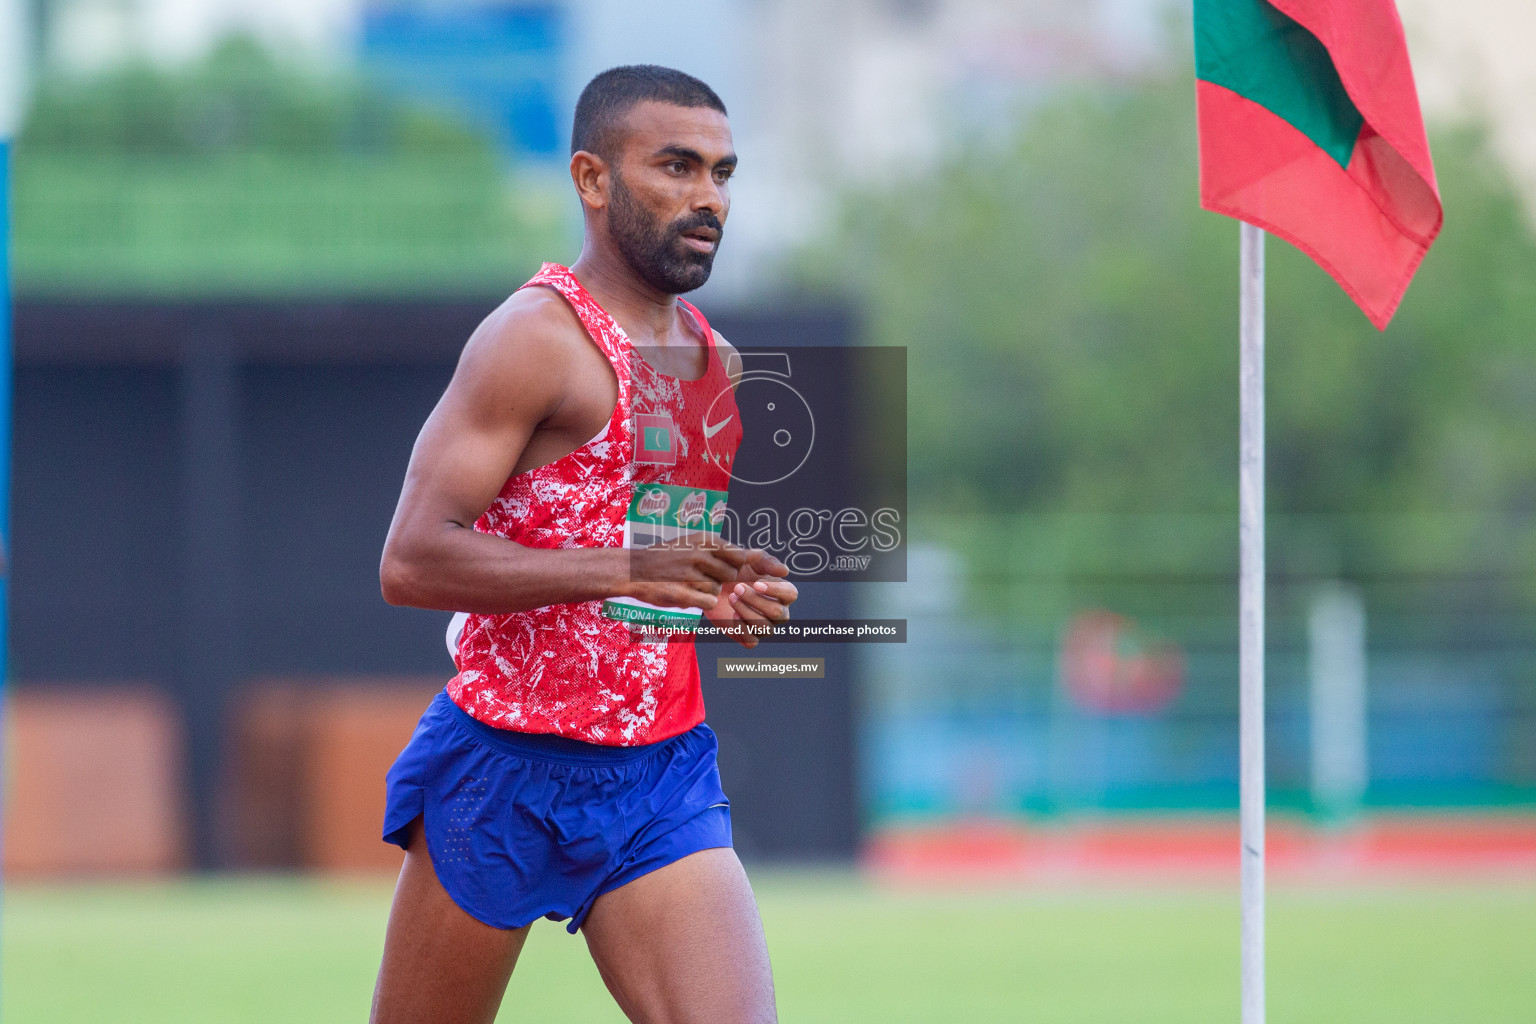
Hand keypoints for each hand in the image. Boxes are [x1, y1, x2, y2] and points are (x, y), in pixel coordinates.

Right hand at [621, 539, 761, 610]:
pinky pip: (708, 602)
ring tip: (688, 584)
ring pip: (718, 590)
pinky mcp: (682, 594)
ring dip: (707, 591)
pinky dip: (701, 602)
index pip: (739, 556)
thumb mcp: (695, 543)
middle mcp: (698, 554)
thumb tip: (758, 554)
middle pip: (731, 576)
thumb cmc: (668, 556)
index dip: (733, 566)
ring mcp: (689, 574)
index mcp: (704, 540)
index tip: (720, 568)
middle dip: (720, 580)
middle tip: (701, 577)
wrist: (633, 570)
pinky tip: (687, 594)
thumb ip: (726, 549)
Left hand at [704, 551, 796, 648]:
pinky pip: (752, 642)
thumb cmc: (738, 569)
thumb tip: (785, 571)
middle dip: (755, 600)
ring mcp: (764, 626)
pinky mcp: (747, 635)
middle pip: (777, 613)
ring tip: (732, 598)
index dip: (776, 590)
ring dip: (746, 612)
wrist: (715, 583)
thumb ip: (768, 563)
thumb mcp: (752, 561)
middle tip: (737, 588)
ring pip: (764, 628)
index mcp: (782, 593)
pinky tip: (733, 615)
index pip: (791, 594)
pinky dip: (742, 630)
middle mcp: (778, 612)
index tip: (757, 583)